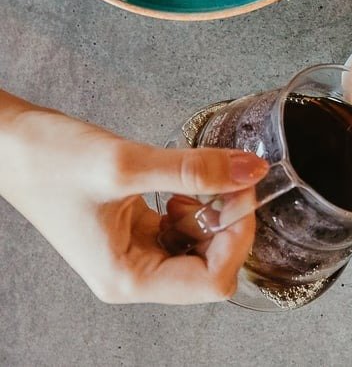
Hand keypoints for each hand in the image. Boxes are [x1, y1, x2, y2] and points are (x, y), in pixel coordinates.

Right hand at [0, 96, 267, 302]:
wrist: (9, 144)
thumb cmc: (47, 161)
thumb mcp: (125, 164)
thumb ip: (193, 171)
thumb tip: (251, 171)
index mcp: (127, 279)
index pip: (213, 281)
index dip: (237, 238)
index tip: (241, 193)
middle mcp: (132, 276)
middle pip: (213, 268)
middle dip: (229, 225)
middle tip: (230, 181)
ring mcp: (134, 255)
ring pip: (203, 249)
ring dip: (215, 215)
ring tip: (203, 181)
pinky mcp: (135, 232)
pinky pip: (185, 231)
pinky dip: (198, 208)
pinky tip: (183, 186)